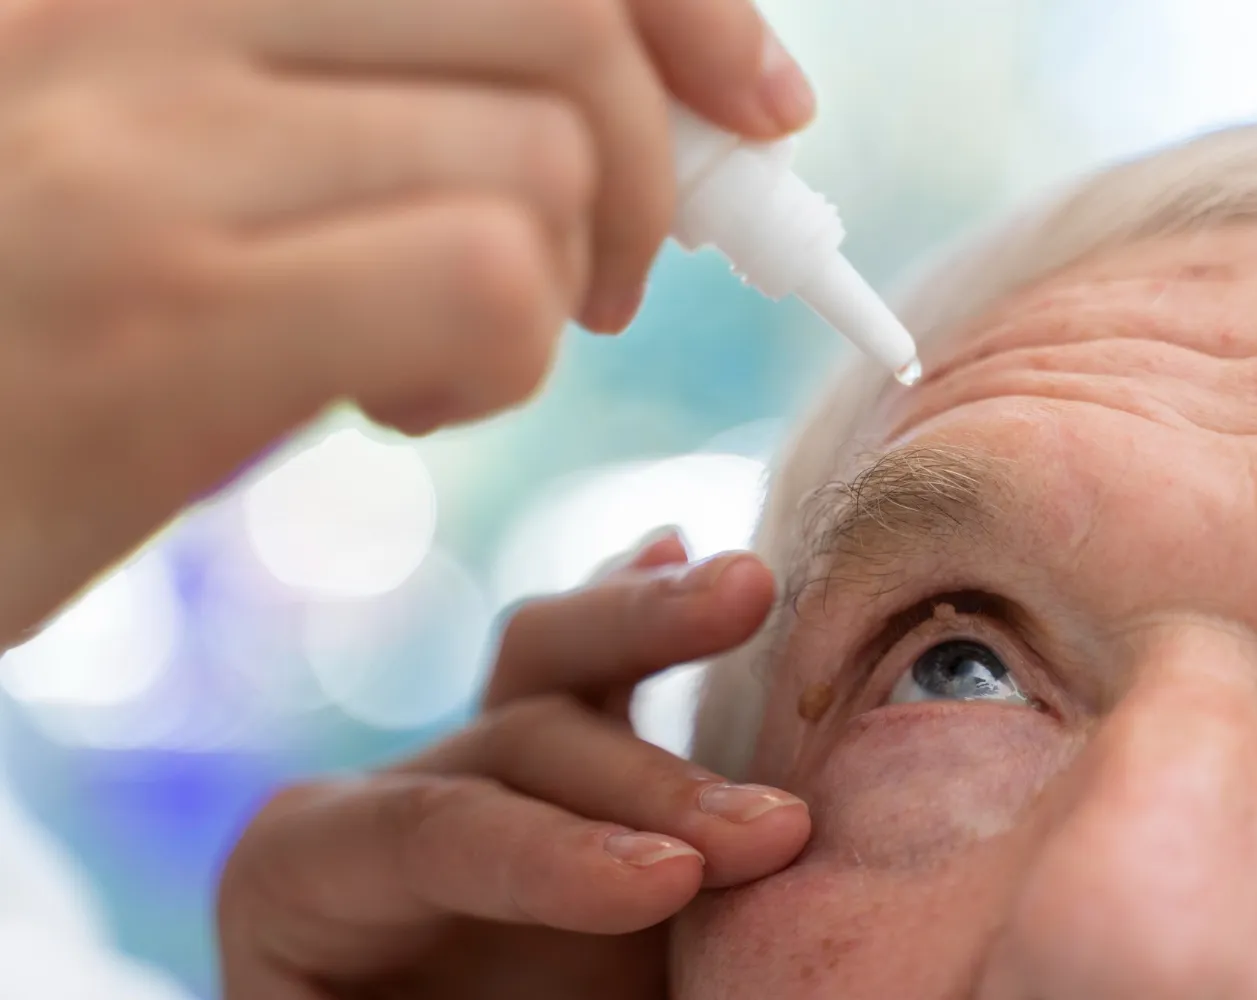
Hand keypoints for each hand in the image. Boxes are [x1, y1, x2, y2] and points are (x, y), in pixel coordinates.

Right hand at [0, 0, 814, 645]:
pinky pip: (488, 277)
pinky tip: (397, 406)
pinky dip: (500, 362)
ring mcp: (148, 140)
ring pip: (547, 154)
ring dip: (552, 289)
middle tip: (612, 284)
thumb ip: (367, 117)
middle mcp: (133, 3)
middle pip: (566, 18)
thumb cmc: (26, 332)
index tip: (756, 99)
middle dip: (659, 169)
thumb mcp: (185, 171)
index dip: (677, 0)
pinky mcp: (171, 307)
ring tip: (433, 363)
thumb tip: (614, 127)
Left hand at [217, 534, 809, 998]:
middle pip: (514, 733)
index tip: (674, 883)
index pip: (428, 832)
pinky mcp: (570, 794)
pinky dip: (641, 616)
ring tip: (745, 589)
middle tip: (776, 827)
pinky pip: (600, 679)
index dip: (552, 850)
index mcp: (299, 877)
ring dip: (654, 624)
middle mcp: (388, 806)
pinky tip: (676, 547)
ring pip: (556, 663)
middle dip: (649, 780)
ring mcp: (486, 787)